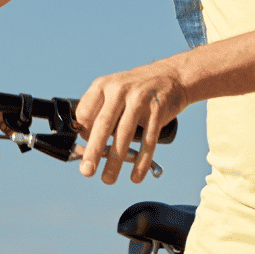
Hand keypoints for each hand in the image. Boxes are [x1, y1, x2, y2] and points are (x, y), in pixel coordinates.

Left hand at [73, 60, 188, 184]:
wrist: (171, 75)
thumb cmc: (137, 89)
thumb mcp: (115, 90)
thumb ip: (101, 112)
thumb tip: (86, 145)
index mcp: (104, 85)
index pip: (85, 113)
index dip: (83, 134)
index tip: (84, 148)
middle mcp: (120, 89)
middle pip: (103, 124)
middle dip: (93, 151)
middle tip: (87, 171)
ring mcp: (140, 98)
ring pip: (124, 134)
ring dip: (115, 160)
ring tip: (108, 178)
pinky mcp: (158, 109)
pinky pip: (148, 140)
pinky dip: (141, 161)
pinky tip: (135, 176)